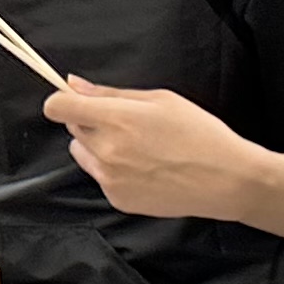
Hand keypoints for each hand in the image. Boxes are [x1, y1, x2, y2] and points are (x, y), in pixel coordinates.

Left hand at [42, 78, 254, 218]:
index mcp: (116, 120)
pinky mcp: (117, 199)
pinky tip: (145, 169)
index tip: (75, 101)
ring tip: (136, 149)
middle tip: (126, 124)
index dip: (62, 100)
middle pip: (72, 129)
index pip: (58, 107)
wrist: (225, 180)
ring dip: (98, 147)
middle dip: (90, 122)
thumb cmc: (200, 134)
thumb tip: (74, 84)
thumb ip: (111, 93)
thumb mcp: (161, 100)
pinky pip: (101, 177)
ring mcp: (110, 178)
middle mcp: (106, 151)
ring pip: (83, 154)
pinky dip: (114, 170)